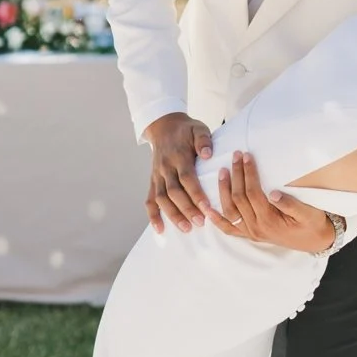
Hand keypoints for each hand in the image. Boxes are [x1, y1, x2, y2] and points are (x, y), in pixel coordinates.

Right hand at [141, 111, 213, 233]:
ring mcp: (157, 175)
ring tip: (186, 229)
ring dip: (172, 215)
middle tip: (200, 222)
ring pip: (161, 199)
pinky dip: (153, 216)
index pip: (187, 178)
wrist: (164, 126)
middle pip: (174, 192)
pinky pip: (149, 200)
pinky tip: (160, 230)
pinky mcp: (152, 181)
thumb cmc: (186, 130)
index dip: (196, 193)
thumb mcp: (198, 128)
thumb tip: (207, 154)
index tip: (207, 208)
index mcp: (178, 155)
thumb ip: (204, 140)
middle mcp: (165, 167)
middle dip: (186, 209)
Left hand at [210, 150, 336, 253]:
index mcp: (269, 220)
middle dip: (236, 174)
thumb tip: (273, 193)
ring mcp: (250, 232)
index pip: (253, 192)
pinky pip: (228, 228)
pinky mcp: (249, 235)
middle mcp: (256, 227)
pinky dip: (216, 219)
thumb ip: (291, 205)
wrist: (314, 241)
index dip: (248, 173)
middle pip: (239, 198)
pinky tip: (206, 208)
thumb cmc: (312, 224)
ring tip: (222, 171)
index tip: (246, 156)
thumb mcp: (309, 213)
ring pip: (230, 210)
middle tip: (235, 155)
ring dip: (223, 190)